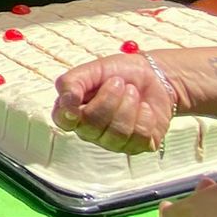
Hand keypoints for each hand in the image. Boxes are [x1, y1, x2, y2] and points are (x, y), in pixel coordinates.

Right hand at [52, 52, 176, 152]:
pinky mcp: (136, 146)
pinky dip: (145, 117)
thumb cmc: (118, 72)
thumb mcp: (91, 70)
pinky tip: (144, 108)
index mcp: (74, 110)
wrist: (153, 76)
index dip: (68, 116)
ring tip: (132, 92)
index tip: (76, 107)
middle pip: (92, 126)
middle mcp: (90, 131)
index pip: (63, 121)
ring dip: (128, 106)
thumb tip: (65, 101)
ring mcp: (112, 142)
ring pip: (117, 133)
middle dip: (109, 99)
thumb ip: (71, 82)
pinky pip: (139, 137)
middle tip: (119, 82)